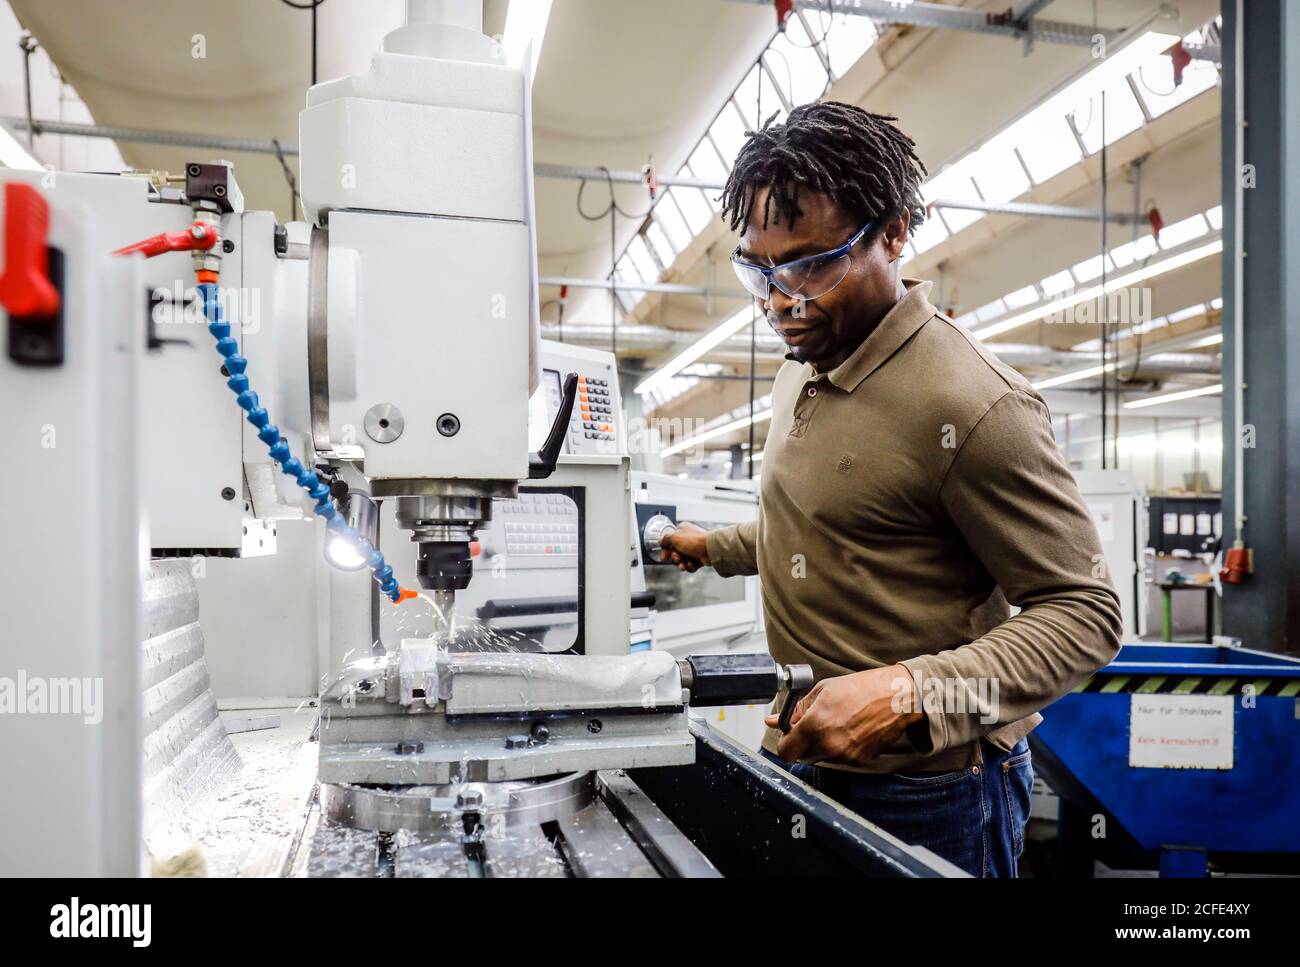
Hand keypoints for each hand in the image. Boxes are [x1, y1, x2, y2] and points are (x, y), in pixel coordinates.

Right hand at [658, 521, 710, 572]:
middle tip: (677, 559)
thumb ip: (665, 539)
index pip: (669, 541)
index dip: (665, 550)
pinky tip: (691, 564)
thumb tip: (660, 540)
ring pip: (682, 560)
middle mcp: (688, 539)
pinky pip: (690, 565)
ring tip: (683, 565)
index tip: (664, 556)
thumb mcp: (675, 537)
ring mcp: (694, 549)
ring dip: (681, 564)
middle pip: (675, 552)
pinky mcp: (699, 558)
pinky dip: (690, 566)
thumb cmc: (695, 541)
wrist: (711, 550)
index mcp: (682, 531)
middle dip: (675, 558)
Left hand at [765, 665, 922, 766]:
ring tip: (839, 723)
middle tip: (817, 725)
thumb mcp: (822, 691)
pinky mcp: (859, 761)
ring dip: (824, 745)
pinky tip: (852, 730)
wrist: (896, 697)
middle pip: (803, 755)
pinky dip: (842, 748)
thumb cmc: (862, 688)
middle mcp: (828, 744)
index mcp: (815, 725)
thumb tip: (774, 721)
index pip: (785, 751)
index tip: (790, 736)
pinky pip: (841, 759)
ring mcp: (845, 755)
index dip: (785, 743)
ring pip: (822, 757)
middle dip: (804, 743)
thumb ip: (796, 710)